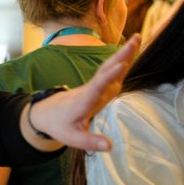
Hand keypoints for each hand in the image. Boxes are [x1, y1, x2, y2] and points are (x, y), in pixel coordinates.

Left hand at [25, 35, 139, 151]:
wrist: (46, 112)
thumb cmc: (60, 125)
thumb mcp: (72, 138)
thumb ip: (90, 142)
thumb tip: (110, 146)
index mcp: (84, 102)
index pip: (97, 88)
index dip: (109, 77)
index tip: (121, 66)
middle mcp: (90, 89)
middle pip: (106, 71)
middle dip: (121, 56)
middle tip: (135, 39)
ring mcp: (95, 85)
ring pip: (109, 67)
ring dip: (123, 53)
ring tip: (137, 37)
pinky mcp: (99, 85)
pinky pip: (111, 70)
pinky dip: (122, 59)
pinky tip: (132, 49)